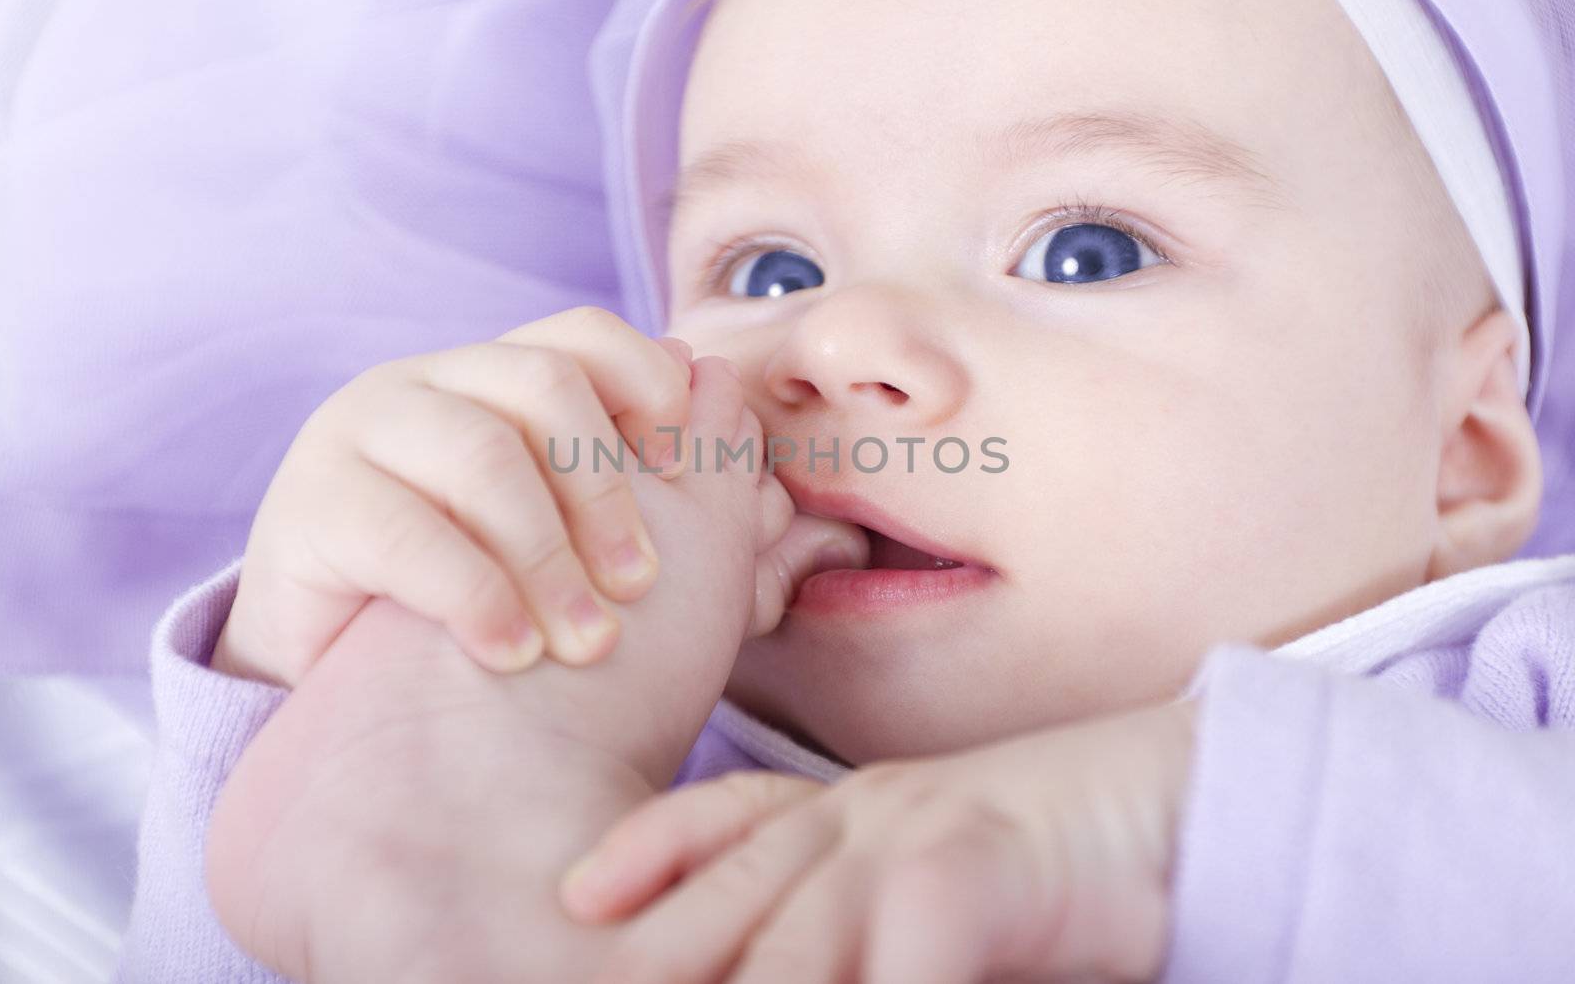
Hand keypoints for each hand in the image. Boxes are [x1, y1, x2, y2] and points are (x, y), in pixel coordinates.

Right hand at [213, 305, 696, 686]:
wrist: (346, 687)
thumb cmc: (489, 606)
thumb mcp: (571, 530)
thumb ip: (649, 467)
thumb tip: (718, 380)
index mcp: (494, 378)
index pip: (584, 335)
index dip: (649, 386)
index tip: (683, 473)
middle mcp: (425, 386)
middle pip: (543, 384)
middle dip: (606, 488)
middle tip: (640, 586)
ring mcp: (359, 436)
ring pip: (482, 453)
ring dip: (550, 557)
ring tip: (585, 642)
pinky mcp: (311, 507)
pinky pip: (406, 532)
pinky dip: (476, 596)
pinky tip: (512, 654)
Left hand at [559, 701, 1198, 983]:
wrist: (1185, 805)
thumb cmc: (1062, 865)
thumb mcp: (933, 880)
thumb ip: (865, 919)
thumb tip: (814, 950)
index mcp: (852, 807)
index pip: (727, 820)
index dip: (649, 853)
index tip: (581, 894)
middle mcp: (865, 811)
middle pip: (733, 897)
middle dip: (666, 962)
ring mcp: (914, 833)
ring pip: (791, 945)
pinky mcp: (972, 870)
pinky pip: (900, 956)